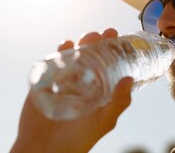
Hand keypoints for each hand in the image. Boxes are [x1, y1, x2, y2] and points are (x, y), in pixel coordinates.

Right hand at [11, 28, 133, 152]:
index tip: (118, 36)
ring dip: (80, 43)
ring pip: (73, 56)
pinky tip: (66, 44)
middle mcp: (82, 82)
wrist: (46, 151)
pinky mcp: (45, 82)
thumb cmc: (79, 140)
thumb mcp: (104, 121)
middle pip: (91, 55)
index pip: (108, 63)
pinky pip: (52, 63)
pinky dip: (59, 51)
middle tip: (104, 34)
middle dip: (97, 41)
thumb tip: (129, 78)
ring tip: (88, 37)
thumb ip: (118, 102)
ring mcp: (63, 81)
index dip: (113, 48)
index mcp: (99, 89)